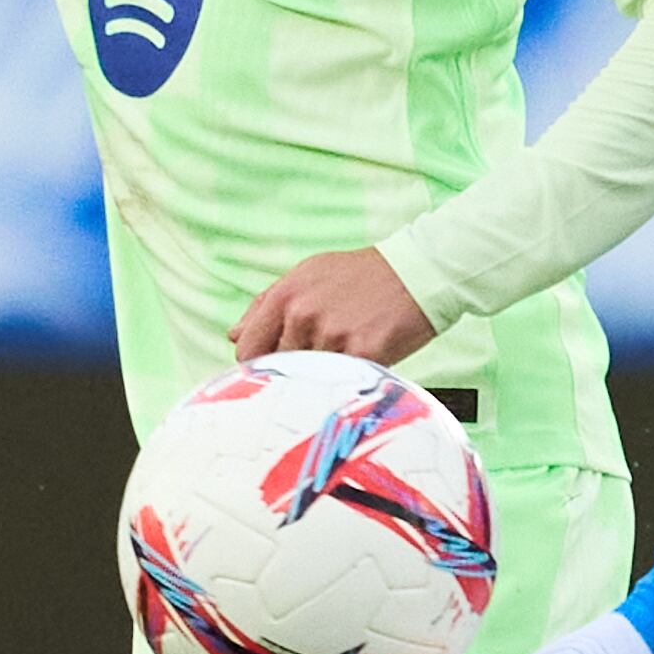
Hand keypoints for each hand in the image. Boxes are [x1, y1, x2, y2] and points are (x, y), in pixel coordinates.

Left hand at [231, 247, 434, 365]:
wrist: (420, 272)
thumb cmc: (362, 275)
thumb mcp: (309, 275)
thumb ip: (266, 304)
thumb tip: (233, 335)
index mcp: (286, 295)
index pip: (249, 349)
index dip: (259, 365)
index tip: (275, 370)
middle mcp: (303, 314)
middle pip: (281, 368)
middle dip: (298, 369)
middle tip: (326, 356)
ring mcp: (333, 334)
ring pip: (313, 377)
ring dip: (328, 373)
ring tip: (351, 349)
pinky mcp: (363, 352)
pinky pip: (345, 380)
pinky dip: (352, 377)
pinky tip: (366, 359)